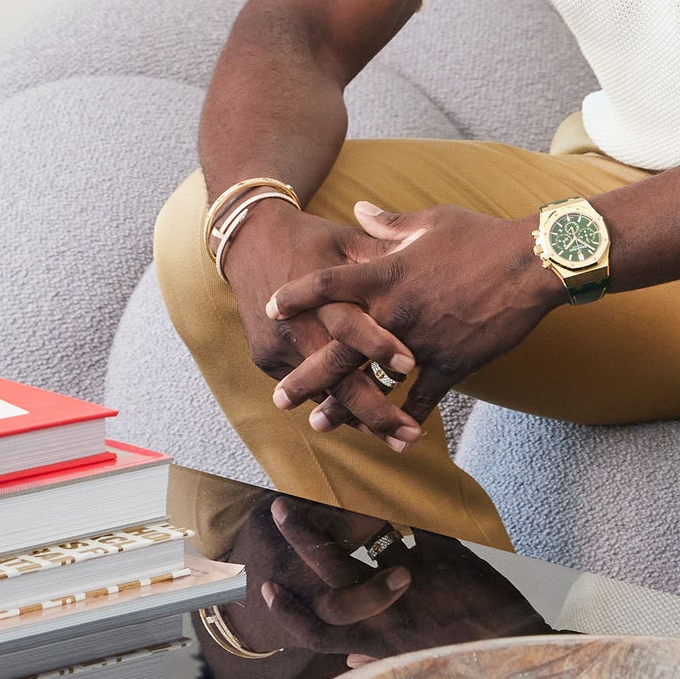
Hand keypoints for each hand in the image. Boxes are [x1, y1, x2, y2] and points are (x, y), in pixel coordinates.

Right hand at [222, 199, 422, 448]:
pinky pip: (306, 390)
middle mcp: (297, 322)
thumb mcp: (348, 242)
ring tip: (398, 440)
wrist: (249, 238)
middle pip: (335, 375)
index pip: (349, 323)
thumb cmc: (312, 238)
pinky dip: (335, 406)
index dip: (379, 345)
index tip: (413, 367)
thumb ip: (385, 256)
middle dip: (374, 409)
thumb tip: (430, 259)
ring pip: (321, 392)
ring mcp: (278, 344)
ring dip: (358, 418)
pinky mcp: (265, 357)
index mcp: (320, 291)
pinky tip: (365, 424)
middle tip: (410, 435)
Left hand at [269, 199, 556, 418]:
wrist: (530, 262)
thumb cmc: (480, 236)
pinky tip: (391, 437)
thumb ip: (388, 223)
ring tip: (321, 424)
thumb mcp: (430, 221)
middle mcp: (396, 312)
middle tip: (279, 397)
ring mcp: (422, 342)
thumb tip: (358, 209)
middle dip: (306, 376)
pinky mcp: (452, 362)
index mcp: (386, 273)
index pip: (328, 284)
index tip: (271, 307)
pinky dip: (406, 418)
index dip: (297, 295)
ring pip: (373, 382)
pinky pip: (423, 398)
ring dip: (345, 407)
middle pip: (338, 349)